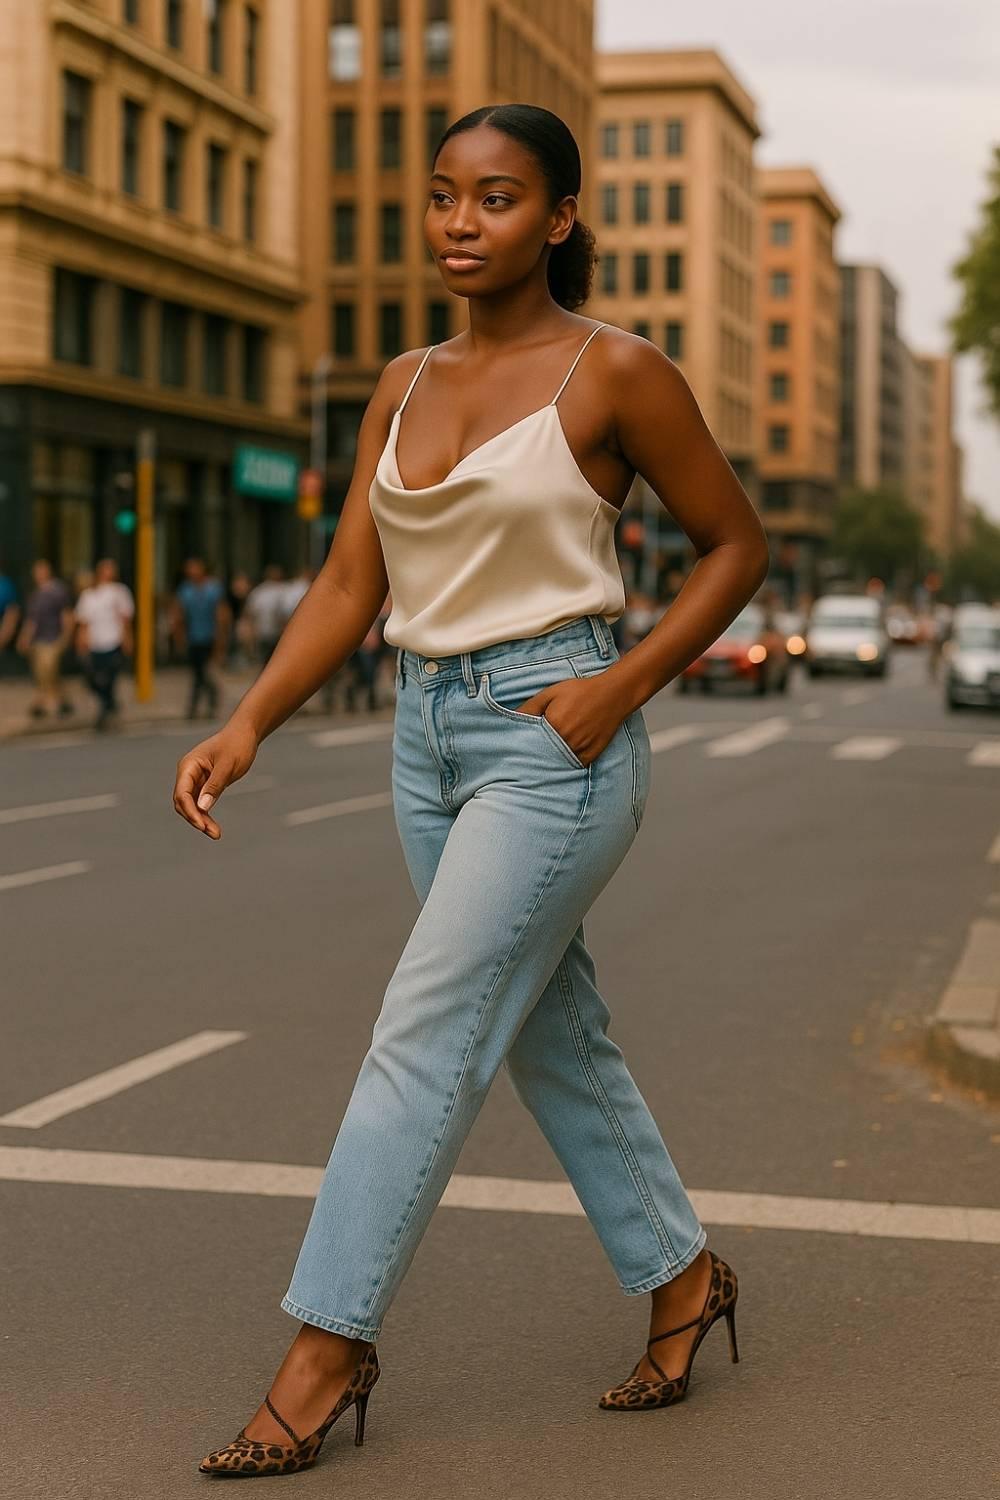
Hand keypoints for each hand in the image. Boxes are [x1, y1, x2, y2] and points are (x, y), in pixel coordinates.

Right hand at [172, 720, 258, 839]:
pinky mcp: (204, 785)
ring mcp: (195, 780)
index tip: (202, 825)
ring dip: (201, 820)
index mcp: (188, 766)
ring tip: (216, 834)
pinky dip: (206, 815)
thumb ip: (215, 785)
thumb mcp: (228, 765)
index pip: (182, 793)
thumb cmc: (237, 745)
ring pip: (192, 806)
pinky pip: (201, 804)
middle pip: (183, 802)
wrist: (245, 734)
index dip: (190, 811)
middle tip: (213, 832)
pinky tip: (214, 827)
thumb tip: (202, 807)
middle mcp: (188, 774)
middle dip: (195, 818)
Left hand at [514, 675, 626, 766]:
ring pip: (556, 763)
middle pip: (541, 755)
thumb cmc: (580, 691)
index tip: (514, 749)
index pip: (529, 742)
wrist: (612, 695)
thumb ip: (530, 707)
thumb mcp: (551, 693)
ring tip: (543, 758)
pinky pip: (572, 765)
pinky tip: (560, 759)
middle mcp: (566, 740)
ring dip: (548, 761)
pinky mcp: (590, 756)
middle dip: (533, 756)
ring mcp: (580, 750)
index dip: (521, 745)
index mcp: (554, 725)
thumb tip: (512, 718)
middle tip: (524, 758)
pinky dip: (565, 763)